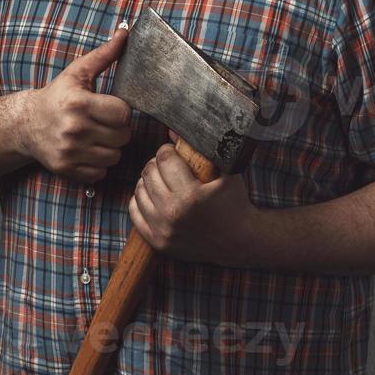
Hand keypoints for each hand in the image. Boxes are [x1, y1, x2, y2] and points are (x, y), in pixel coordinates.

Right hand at [18, 28, 131, 181]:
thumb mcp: (78, 73)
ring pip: (115, 157)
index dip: (121, 111)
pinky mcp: (66, 168)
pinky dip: (99, 164)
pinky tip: (88, 150)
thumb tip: (125, 32)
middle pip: (123, 137)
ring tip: (96, 136)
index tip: (110, 108)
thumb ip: (105, 55)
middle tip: (103, 122)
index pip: (123, 114)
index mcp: (79, 103)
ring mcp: (69, 151)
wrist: (25, 124)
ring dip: (110, 148)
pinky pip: (101, 172)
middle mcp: (73, 129)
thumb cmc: (57, 96)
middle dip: (117, 130)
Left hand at [128, 140, 259, 265]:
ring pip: (139, 191)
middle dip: (157, 163)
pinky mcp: (157, 241)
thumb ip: (202, 149)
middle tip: (168, 165)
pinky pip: (135, 212)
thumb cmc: (234, 202)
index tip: (174, 152)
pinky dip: (141, 200)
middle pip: (149, 173)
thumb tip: (172, 132)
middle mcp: (172, 214)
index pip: (164, 159)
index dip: (167, 150)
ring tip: (162, 180)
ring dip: (149, 181)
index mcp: (190, 196)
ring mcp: (162, 230)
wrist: (239, 241)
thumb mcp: (226, 171)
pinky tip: (155, 196)